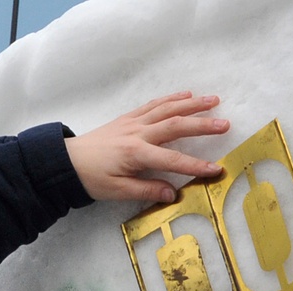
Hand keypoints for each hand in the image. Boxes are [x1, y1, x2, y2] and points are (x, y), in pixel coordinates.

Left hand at [65, 91, 229, 203]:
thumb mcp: (116, 191)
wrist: (66, 161)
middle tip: (225, 124)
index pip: (172, 159)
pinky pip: (153, 105)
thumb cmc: (90, 178)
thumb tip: (172, 194)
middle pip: (175, 125)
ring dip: (192, 104)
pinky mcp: (128, 118)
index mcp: (136, 154)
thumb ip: (145, 190)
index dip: (195, 165)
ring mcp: (133, 122)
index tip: (216, 170)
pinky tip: (186, 95)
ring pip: (167, 109)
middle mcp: (137, 133)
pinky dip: (171, 98)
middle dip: (202, 125)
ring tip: (214, 101)